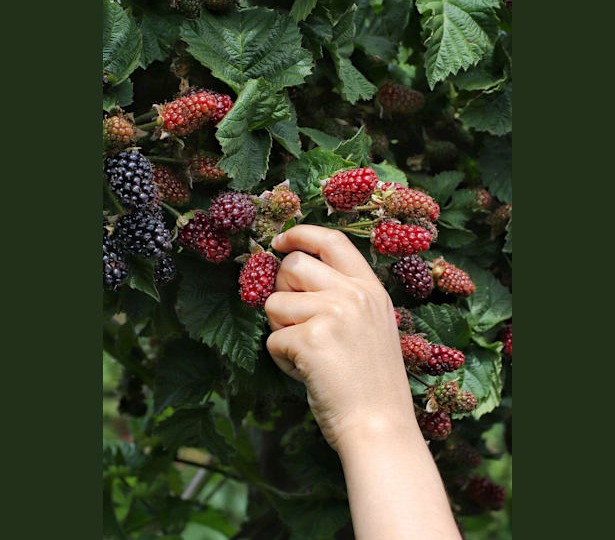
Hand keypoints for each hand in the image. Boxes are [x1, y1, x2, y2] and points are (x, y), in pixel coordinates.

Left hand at [265, 225, 415, 450]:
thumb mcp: (371, 325)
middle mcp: (353, 294)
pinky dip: (281, 359)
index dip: (300, 234)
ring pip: (274, 303)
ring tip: (307, 354)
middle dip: (281, 290)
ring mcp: (334, 314)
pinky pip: (272, 339)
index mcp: (369, 289)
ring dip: (280, 330)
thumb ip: (341, 296)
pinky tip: (307, 373)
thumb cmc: (371, 382)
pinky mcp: (312, 340)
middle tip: (294, 320)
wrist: (380, 427)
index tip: (280, 241)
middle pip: (293, 265)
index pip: (331, 239)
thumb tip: (292, 272)